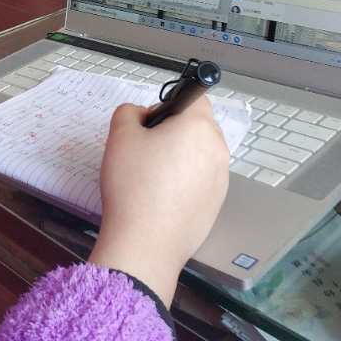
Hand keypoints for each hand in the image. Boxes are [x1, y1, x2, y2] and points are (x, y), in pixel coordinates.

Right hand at [88, 97, 228, 305]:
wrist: (145, 243)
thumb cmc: (133, 185)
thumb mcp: (120, 136)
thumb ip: (129, 111)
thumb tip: (142, 114)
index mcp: (198, 127)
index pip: (196, 97)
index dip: (172, 103)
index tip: (153, 121)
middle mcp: (217, 150)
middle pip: (199, 126)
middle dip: (176, 129)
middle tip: (147, 147)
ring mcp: (221, 179)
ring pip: (201, 154)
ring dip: (181, 155)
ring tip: (152, 175)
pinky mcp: (217, 204)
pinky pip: (202, 179)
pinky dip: (185, 180)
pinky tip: (161, 195)